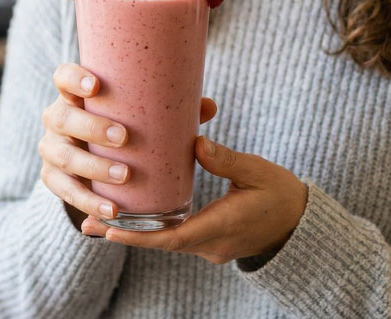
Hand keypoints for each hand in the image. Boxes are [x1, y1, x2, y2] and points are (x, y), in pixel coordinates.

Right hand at [39, 63, 217, 224]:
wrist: (95, 159)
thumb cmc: (123, 125)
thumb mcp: (140, 115)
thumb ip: (170, 110)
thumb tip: (207, 107)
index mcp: (74, 95)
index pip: (62, 77)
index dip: (73, 78)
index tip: (96, 86)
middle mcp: (57, 119)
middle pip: (62, 118)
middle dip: (91, 127)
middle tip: (124, 137)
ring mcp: (51, 150)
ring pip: (64, 157)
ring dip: (93, 168)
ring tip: (123, 175)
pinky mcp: (52, 179)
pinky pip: (65, 192)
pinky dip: (88, 202)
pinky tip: (112, 209)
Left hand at [83, 136, 306, 264]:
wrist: (302, 224)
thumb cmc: (282, 194)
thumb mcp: (257, 171)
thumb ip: (226, 159)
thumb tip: (195, 143)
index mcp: (222, 228)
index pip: (172, 238)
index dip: (138, 236)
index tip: (108, 229)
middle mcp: (211, 245)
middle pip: (160, 242)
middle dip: (124, 233)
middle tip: (87, 222)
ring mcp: (210, 247)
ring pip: (165, 241)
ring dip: (135, 232)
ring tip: (100, 218)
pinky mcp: (210, 242)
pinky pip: (175, 237)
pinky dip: (152, 228)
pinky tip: (133, 215)